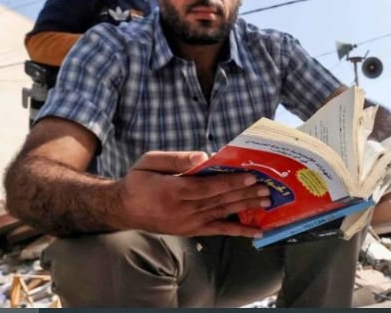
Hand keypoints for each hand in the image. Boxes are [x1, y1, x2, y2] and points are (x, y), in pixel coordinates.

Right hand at [115, 151, 269, 237]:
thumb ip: (176, 159)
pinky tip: (255, 232)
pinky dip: (237, 231)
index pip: (209, 186)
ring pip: (222, 214)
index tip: (250, 176)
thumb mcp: (149, 161)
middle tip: (267, 188)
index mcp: (174, 190)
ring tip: (266, 201)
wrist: (123, 209)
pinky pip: (218, 230)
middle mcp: (184, 210)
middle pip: (220, 200)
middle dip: (245, 194)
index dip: (231, 182)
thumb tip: (203, 158)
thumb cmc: (138, 181)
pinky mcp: (191, 231)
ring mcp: (189, 223)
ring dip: (245, 208)